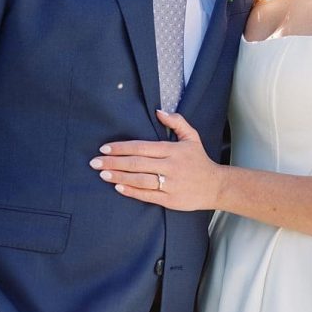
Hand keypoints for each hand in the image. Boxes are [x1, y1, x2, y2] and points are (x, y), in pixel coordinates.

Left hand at [92, 110, 222, 211]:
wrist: (216, 186)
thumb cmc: (199, 160)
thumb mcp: (192, 137)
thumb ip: (176, 122)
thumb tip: (158, 111)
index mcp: (173, 150)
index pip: (142, 147)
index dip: (122, 147)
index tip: (105, 148)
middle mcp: (171, 167)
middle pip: (137, 164)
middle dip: (114, 162)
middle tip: (95, 162)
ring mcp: (170, 184)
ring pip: (140, 180)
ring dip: (119, 176)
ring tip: (103, 174)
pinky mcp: (170, 200)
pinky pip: (147, 195)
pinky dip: (131, 191)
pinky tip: (118, 187)